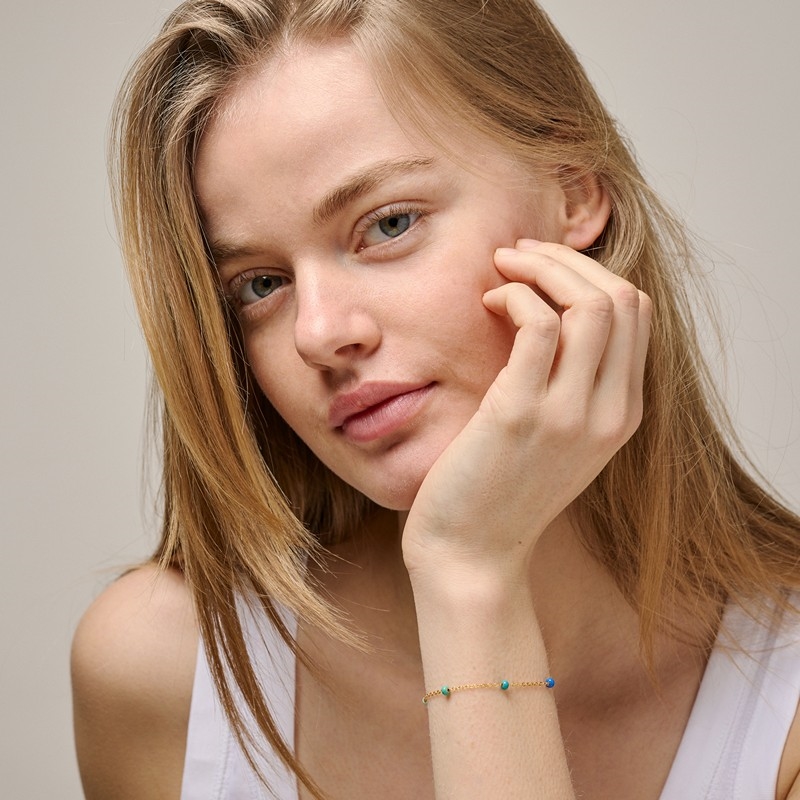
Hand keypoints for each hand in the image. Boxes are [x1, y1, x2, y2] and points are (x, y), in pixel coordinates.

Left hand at [402, 240, 650, 583]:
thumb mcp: (556, 439)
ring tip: (503, 267)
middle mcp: (608, 413)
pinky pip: (538, 325)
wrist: (471, 555)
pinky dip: (517, 296)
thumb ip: (570, 384)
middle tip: (520, 254)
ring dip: (543, 267)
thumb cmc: (500, 491)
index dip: (591, 274)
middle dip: (569, 260)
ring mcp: (569, 415)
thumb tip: (549, 310)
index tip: (544, 267)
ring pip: (590, 304)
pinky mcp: (520, 414)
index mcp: (622, 414)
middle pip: (622, 299)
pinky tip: (489, 302)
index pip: (637, 315)